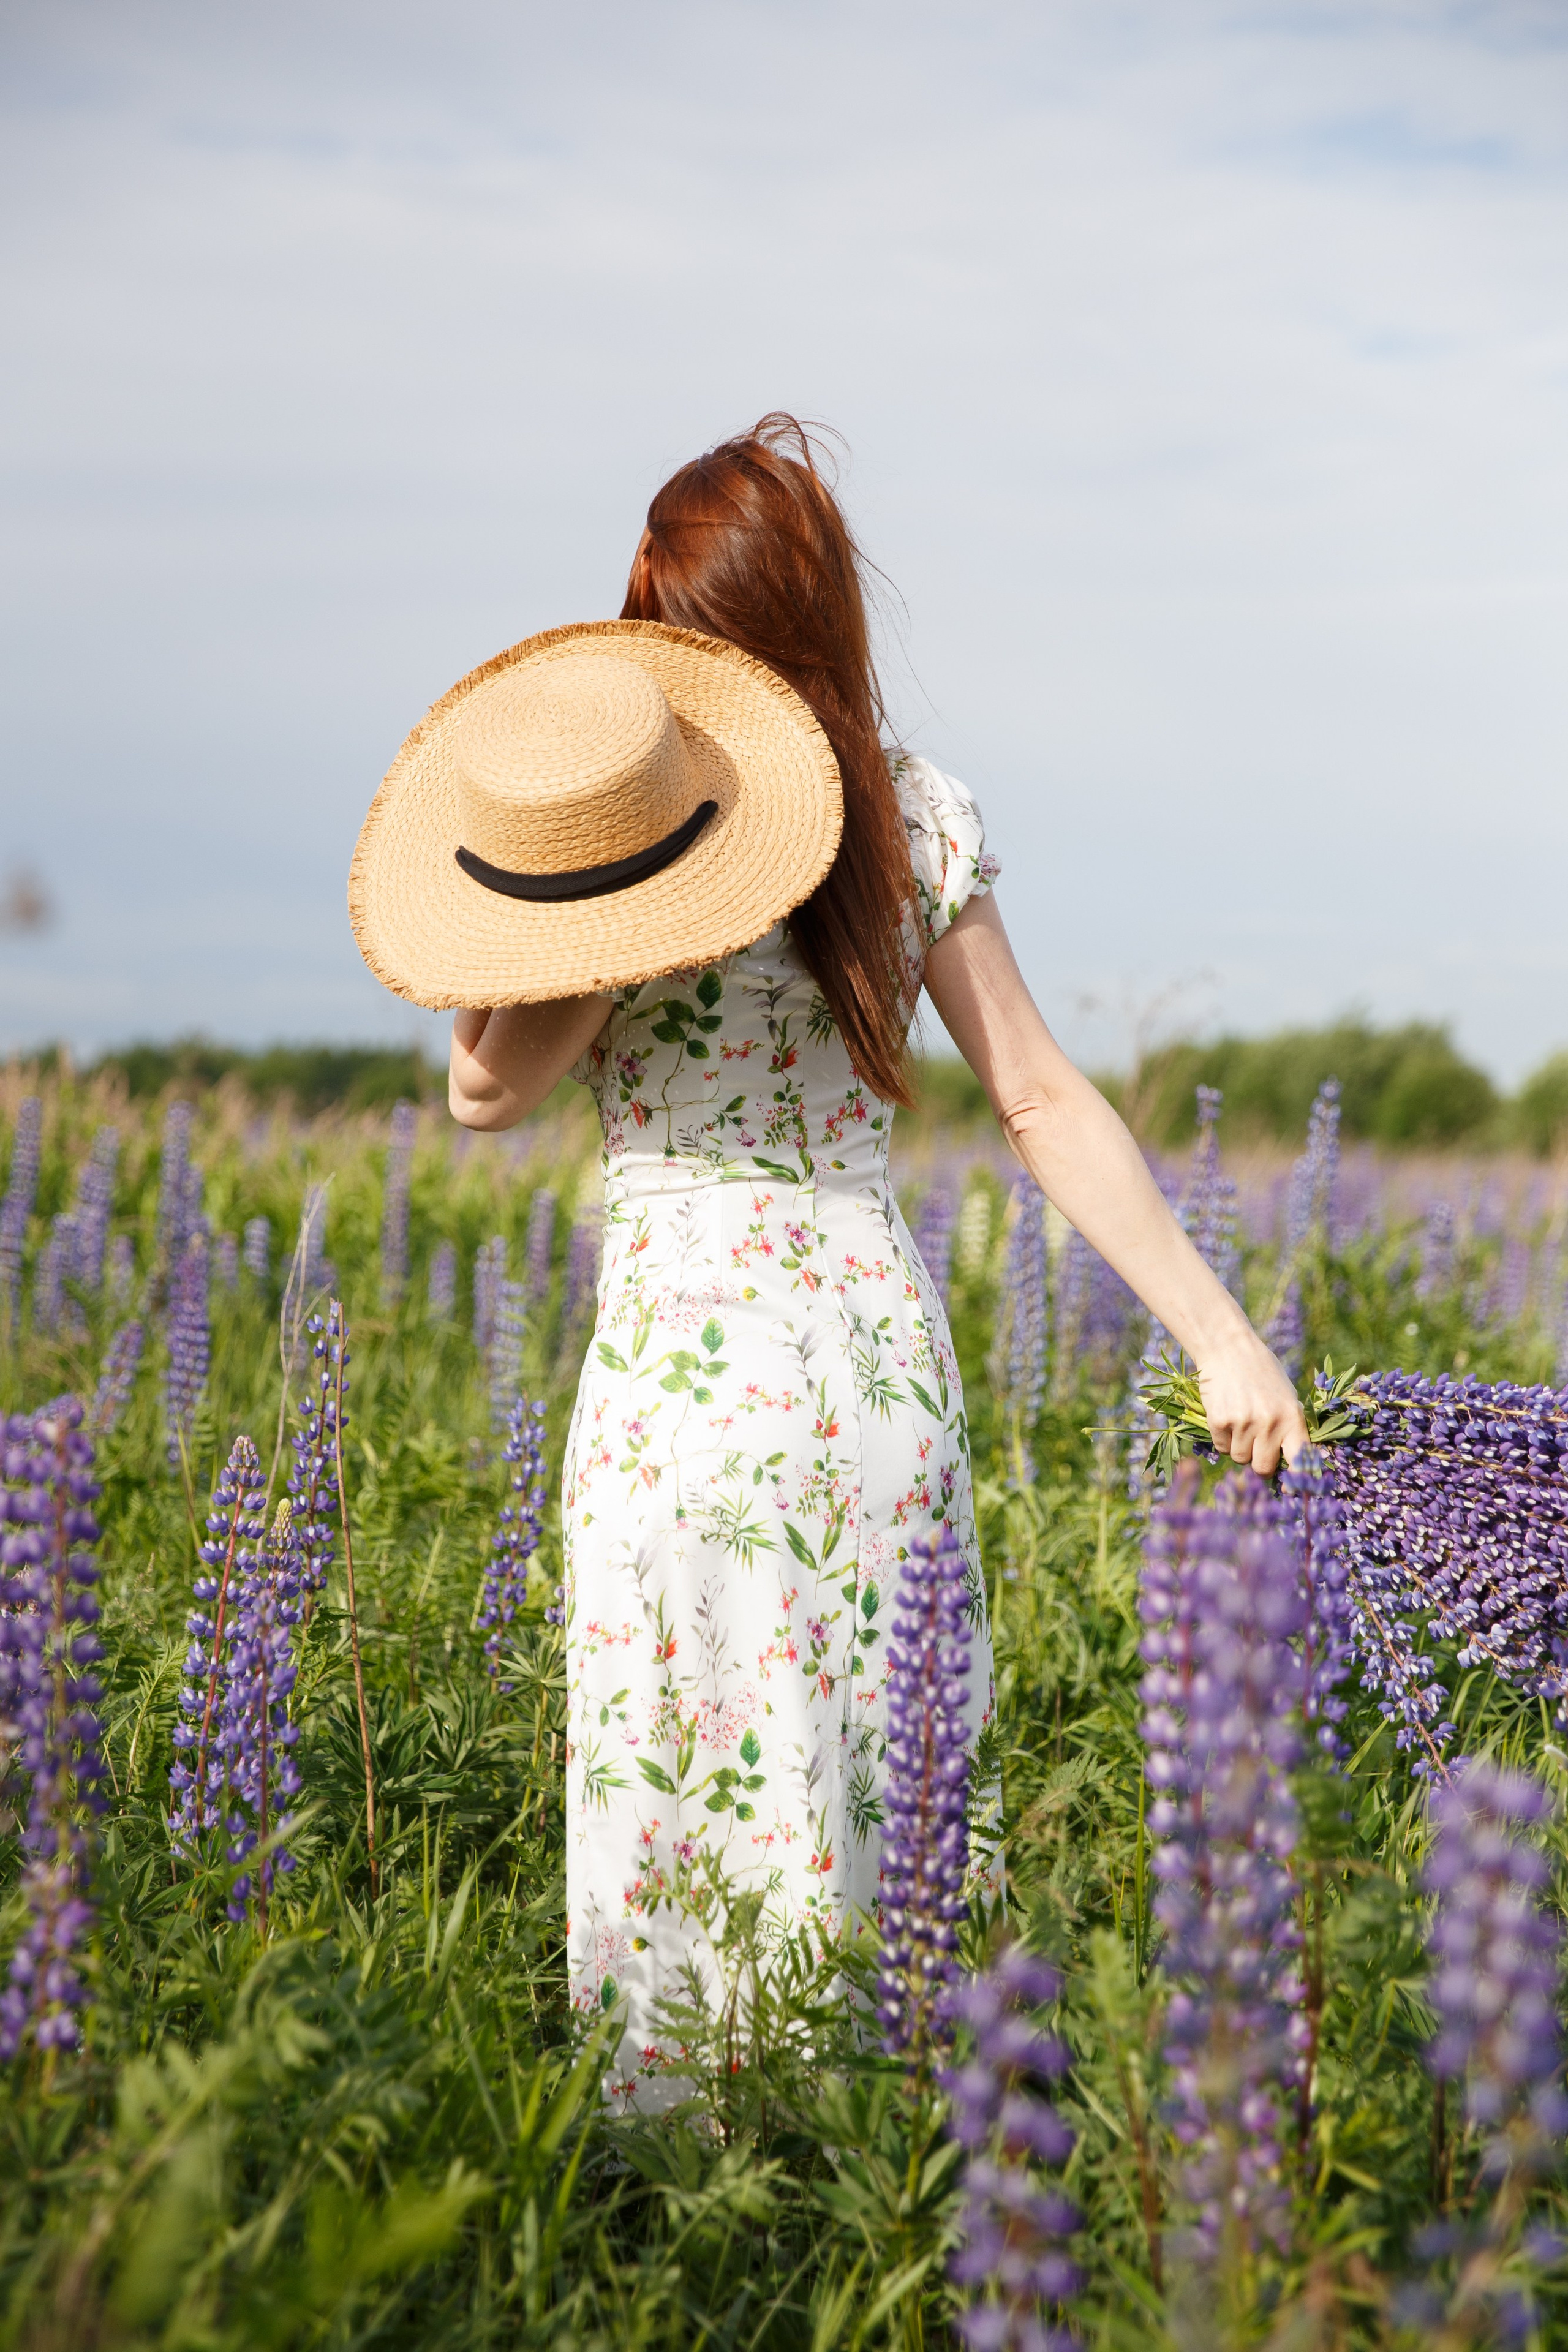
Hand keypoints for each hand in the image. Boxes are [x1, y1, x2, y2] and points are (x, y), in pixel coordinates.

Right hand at [1196, 1329, 1307, 1474]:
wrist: (1229, 1348)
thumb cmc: (1261, 1373)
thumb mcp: (1285, 1396)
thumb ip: (1289, 1426)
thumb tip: (1290, 1465)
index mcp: (1292, 1417)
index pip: (1300, 1460)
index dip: (1297, 1480)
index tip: (1291, 1490)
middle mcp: (1270, 1423)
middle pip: (1263, 1469)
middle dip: (1258, 1463)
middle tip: (1256, 1446)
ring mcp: (1244, 1423)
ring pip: (1240, 1459)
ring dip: (1239, 1447)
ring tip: (1240, 1421)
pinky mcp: (1220, 1421)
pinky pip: (1221, 1447)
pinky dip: (1222, 1438)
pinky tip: (1225, 1415)